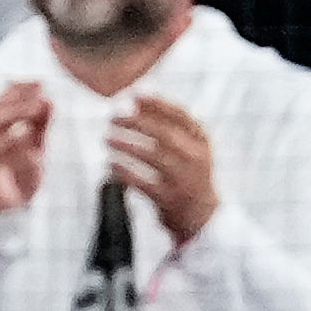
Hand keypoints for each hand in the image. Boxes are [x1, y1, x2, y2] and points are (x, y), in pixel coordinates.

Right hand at [0, 80, 50, 217]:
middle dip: (19, 100)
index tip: (40, 82)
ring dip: (16, 114)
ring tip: (37, 108)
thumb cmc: (18, 182)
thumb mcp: (35, 150)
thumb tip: (49, 100)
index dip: (18, 90)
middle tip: (42, 95)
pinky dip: (8, 142)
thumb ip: (40, 127)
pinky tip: (25, 134)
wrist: (5, 219)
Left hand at [104, 92, 215, 244]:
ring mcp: (184, 180)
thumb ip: (169, 123)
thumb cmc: (188, 172)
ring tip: (108, 139)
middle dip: (137, 123)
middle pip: (165, 135)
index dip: (156, 104)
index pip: (179, 115)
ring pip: (154, 156)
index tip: (134, 97)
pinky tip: (112, 166)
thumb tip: (135, 99)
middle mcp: (196, 158)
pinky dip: (125, 173)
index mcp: (201, 140)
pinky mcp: (170, 200)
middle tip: (114, 118)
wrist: (201, 214)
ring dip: (127, 146)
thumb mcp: (189, 145)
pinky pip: (144, 183)